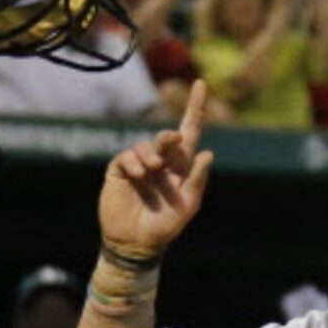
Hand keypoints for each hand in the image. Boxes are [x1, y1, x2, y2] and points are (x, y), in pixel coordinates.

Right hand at [99, 81, 215, 259]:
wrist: (135, 244)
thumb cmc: (164, 226)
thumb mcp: (187, 206)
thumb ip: (196, 180)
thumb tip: (208, 153)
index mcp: (181, 167)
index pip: (190, 132)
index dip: (196, 108)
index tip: (201, 83)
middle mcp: (161, 162)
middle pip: (166, 137)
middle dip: (168, 137)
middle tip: (172, 141)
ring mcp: (139, 165)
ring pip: (144, 145)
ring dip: (150, 154)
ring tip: (151, 171)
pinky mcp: (119, 171)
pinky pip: (126, 156)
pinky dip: (133, 161)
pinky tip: (138, 174)